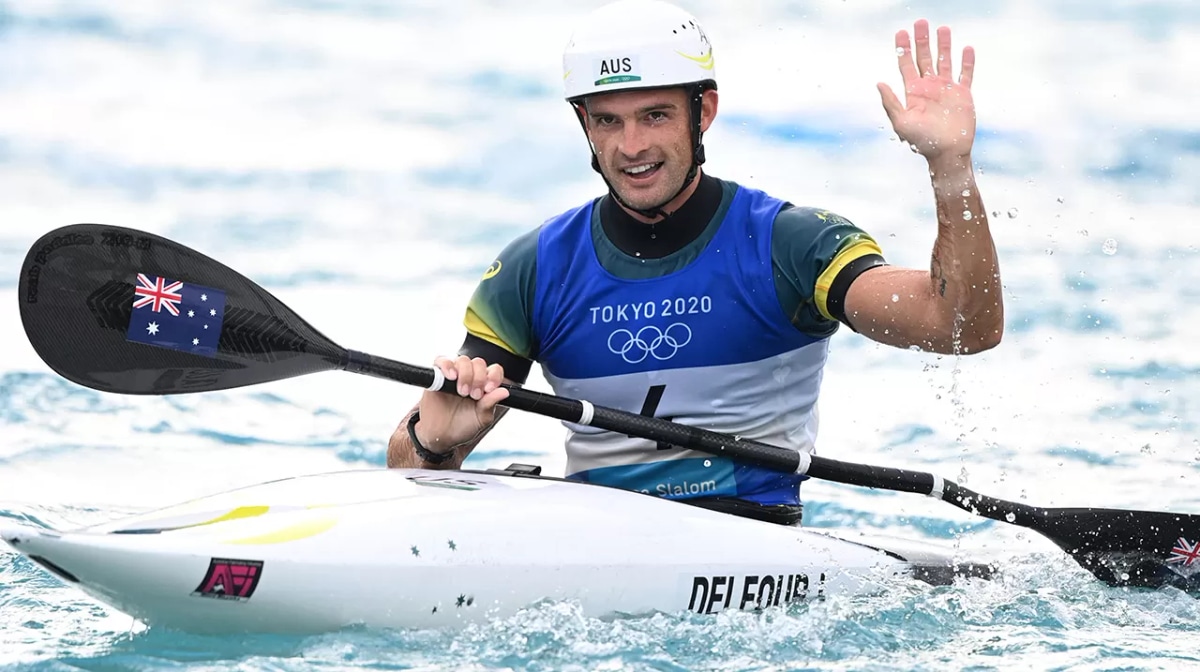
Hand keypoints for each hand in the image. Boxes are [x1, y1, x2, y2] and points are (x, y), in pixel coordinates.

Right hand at [415, 355, 508, 452]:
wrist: (440, 436)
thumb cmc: (462, 426)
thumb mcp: (481, 418)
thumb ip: (490, 404)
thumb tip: (504, 392)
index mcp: (484, 385)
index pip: (494, 370)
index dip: (494, 376)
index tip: (489, 389)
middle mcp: (470, 377)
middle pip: (479, 363)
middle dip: (479, 378)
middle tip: (474, 395)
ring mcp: (454, 375)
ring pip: (463, 360)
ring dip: (465, 374)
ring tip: (462, 392)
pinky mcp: (437, 376)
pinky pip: (441, 361)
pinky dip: (447, 366)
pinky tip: (451, 377)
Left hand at [877, 19, 975, 162]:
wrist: (947, 153)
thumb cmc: (922, 141)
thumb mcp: (902, 122)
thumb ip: (891, 102)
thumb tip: (879, 83)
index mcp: (913, 92)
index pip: (906, 64)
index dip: (903, 48)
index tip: (901, 32)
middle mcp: (929, 87)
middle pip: (924, 58)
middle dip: (922, 40)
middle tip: (921, 22)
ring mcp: (946, 89)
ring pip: (944, 61)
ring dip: (944, 45)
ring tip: (943, 29)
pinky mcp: (963, 95)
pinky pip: (966, 74)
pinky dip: (967, 62)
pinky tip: (966, 49)